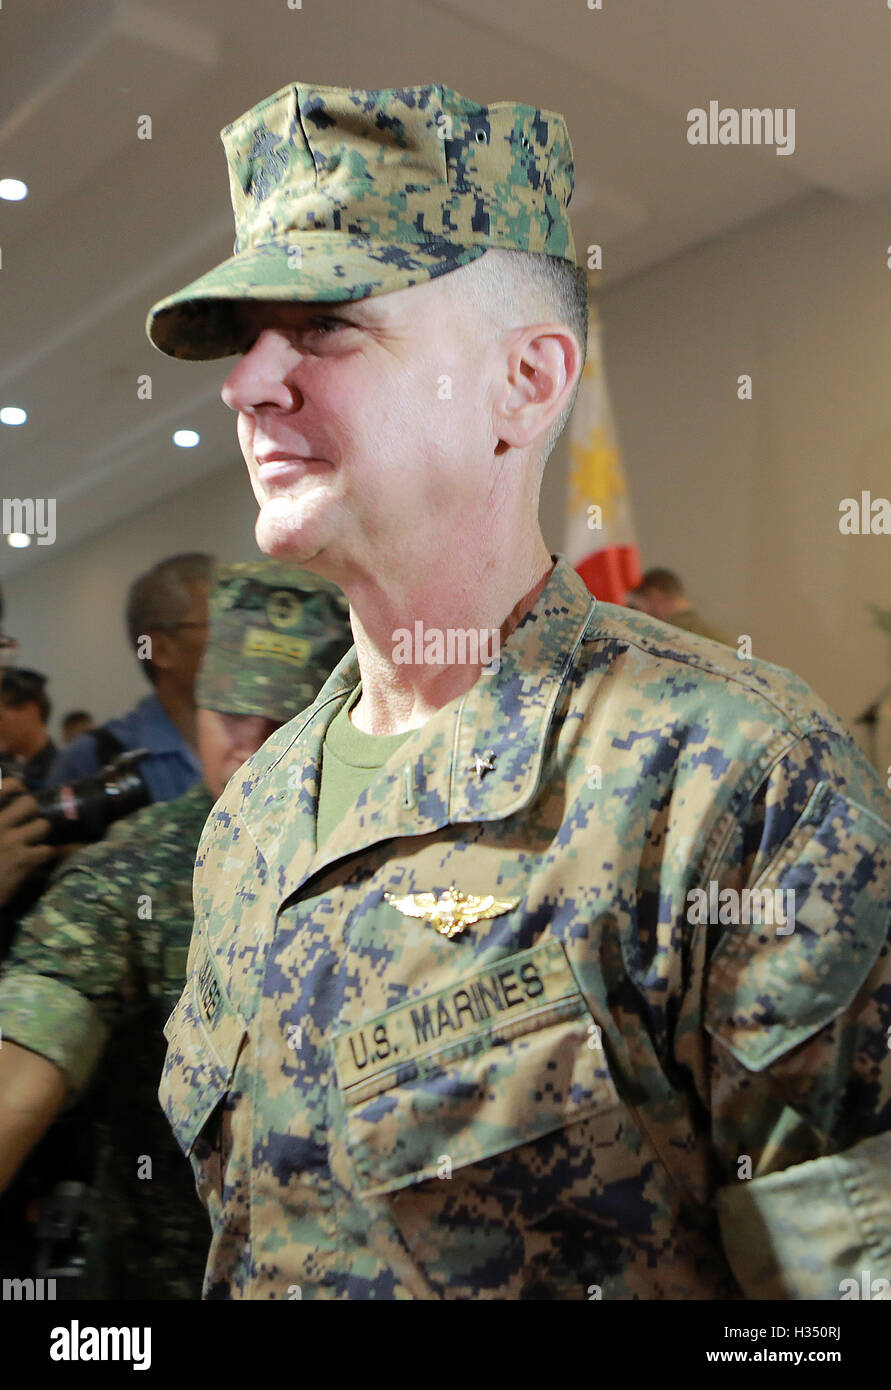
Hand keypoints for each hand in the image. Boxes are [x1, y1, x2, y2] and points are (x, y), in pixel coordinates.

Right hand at [0, 779, 56, 906]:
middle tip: (29, 822)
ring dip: (41, 834)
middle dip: (33, 813)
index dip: (17, 787)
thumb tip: (8, 802)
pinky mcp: (22, 860)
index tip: (19, 794)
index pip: (7, 786)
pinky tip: (36, 859)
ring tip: (34, 841)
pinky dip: (45, 855)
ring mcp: (9, 841)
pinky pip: (47, 849)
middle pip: (30, 803)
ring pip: (43, 825)